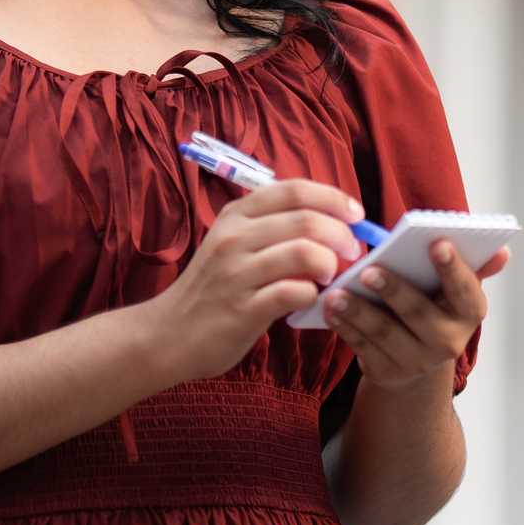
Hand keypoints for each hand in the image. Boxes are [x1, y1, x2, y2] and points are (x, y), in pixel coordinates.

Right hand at [145, 178, 366, 382]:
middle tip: (352, 252)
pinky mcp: (243, 308)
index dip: (333, 198)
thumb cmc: (211, 289)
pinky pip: (294, 291)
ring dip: (330, 264)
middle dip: (342, 235)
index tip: (356, 215)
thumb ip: (272, 231)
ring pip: (305, 252)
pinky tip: (310, 300)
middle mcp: (235, 237)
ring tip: (330, 277)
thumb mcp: (232, 245)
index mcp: (236, 215)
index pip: (294, 189)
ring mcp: (237, 272)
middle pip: (306, 219)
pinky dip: (313, 295)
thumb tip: (330, 224)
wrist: (167, 335)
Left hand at [324, 239, 508, 391]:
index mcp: (468, 313)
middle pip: (419, 313)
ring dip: (359, 311)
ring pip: (384, 333)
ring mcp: (416, 361)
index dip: (453, 268)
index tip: (437, 242)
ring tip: (337, 292)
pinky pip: (362, 347)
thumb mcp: (454, 291)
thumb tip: (503, 252)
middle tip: (370, 269)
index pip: (465, 290)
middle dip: (394, 290)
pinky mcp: (385, 372)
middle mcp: (447, 341)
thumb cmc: (434, 310)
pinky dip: (344, 327)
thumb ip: (471, 268)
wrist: (416, 363)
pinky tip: (329, 309)